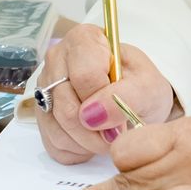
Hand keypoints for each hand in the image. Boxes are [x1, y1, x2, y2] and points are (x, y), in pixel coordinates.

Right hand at [35, 23, 175, 163]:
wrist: (136, 101)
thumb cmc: (141, 87)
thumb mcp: (149, 86)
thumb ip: (128, 96)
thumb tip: (94, 115)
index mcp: (83, 40)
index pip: (84, 76)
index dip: (105, 102)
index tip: (123, 113)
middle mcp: (57, 59)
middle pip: (66, 107)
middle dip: (97, 131)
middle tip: (118, 134)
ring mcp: (45, 87)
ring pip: (58, 129)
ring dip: (89, 143)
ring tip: (108, 136)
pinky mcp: (41, 115)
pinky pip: (53, 143)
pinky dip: (78, 150)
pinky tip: (94, 139)